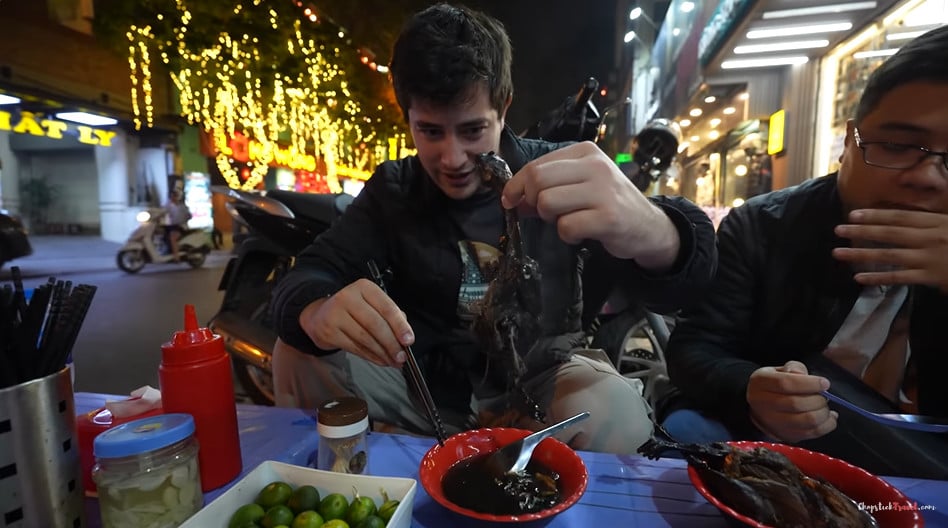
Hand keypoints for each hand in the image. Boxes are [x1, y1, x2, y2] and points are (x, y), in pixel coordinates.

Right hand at [298, 278, 413, 366]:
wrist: (320, 315)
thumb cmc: (352, 310)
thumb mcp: (371, 304)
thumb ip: (389, 315)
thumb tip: (404, 335)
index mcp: (364, 287)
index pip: (386, 307)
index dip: (400, 326)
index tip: (409, 340)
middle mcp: (348, 297)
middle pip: (376, 324)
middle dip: (392, 344)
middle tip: (402, 357)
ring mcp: (335, 314)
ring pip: (366, 338)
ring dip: (382, 353)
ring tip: (394, 361)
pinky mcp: (328, 332)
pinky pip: (355, 348)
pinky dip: (371, 356)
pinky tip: (380, 360)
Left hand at [500, 141, 679, 270]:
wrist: (648, 225)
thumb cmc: (609, 203)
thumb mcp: (582, 184)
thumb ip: (550, 185)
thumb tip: (513, 198)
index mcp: (586, 152)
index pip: (536, 164)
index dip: (516, 185)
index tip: (511, 200)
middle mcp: (595, 166)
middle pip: (537, 180)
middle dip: (531, 201)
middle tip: (543, 213)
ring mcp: (603, 191)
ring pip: (548, 202)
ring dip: (550, 219)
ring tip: (568, 221)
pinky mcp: (608, 217)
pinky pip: (566, 226)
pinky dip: (567, 235)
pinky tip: (581, 233)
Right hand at [746, 361, 836, 442]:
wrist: (761, 407)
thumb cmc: (774, 385)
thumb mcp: (780, 370)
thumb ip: (793, 368)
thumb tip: (802, 374)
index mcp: (760, 383)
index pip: (785, 383)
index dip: (809, 383)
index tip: (824, 383)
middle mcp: (762, 404)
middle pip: (795, 404)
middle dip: (818, 399)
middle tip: (825, 396)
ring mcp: (772, 423)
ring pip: (805, 420)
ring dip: (823, 413)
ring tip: (825, 407)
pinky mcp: (784, 435)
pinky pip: (811, 433)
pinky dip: (826, 426)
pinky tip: (829, 417)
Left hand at [832, 208, 947, 292]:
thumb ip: (930, 223)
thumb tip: (906, 220)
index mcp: (935, 223)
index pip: (899, 217)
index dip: (875, 215)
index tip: (853, 215)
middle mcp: (930, 238)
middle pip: (890, 233)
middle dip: (862, 231)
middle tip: (838, 230)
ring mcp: (929, 258)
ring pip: (889, 255)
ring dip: (861, 254)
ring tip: (837, 253)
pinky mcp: (931, 277)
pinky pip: (900, 277)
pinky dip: (879, 278)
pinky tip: (859, 278)